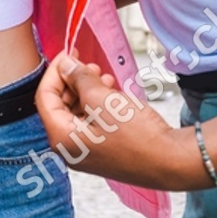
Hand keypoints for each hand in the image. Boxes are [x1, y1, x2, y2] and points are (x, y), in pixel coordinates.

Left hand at [36, 53, 205, 190]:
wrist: (172, 162)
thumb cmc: (138, 135)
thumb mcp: (104, 100)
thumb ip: (79, 80)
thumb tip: (64, 65)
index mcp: (62, 139)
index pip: (45, 98)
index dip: (54, 72)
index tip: (67, 55)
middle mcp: (68, 149)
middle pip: (59, 105)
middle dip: (71, 81)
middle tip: (87, 64)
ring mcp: (85, 151)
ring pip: (76, 112)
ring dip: (85, 90)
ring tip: (102, 76)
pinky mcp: (102, 150)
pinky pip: (90, 121)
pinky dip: (97, 104)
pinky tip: (111, 91)